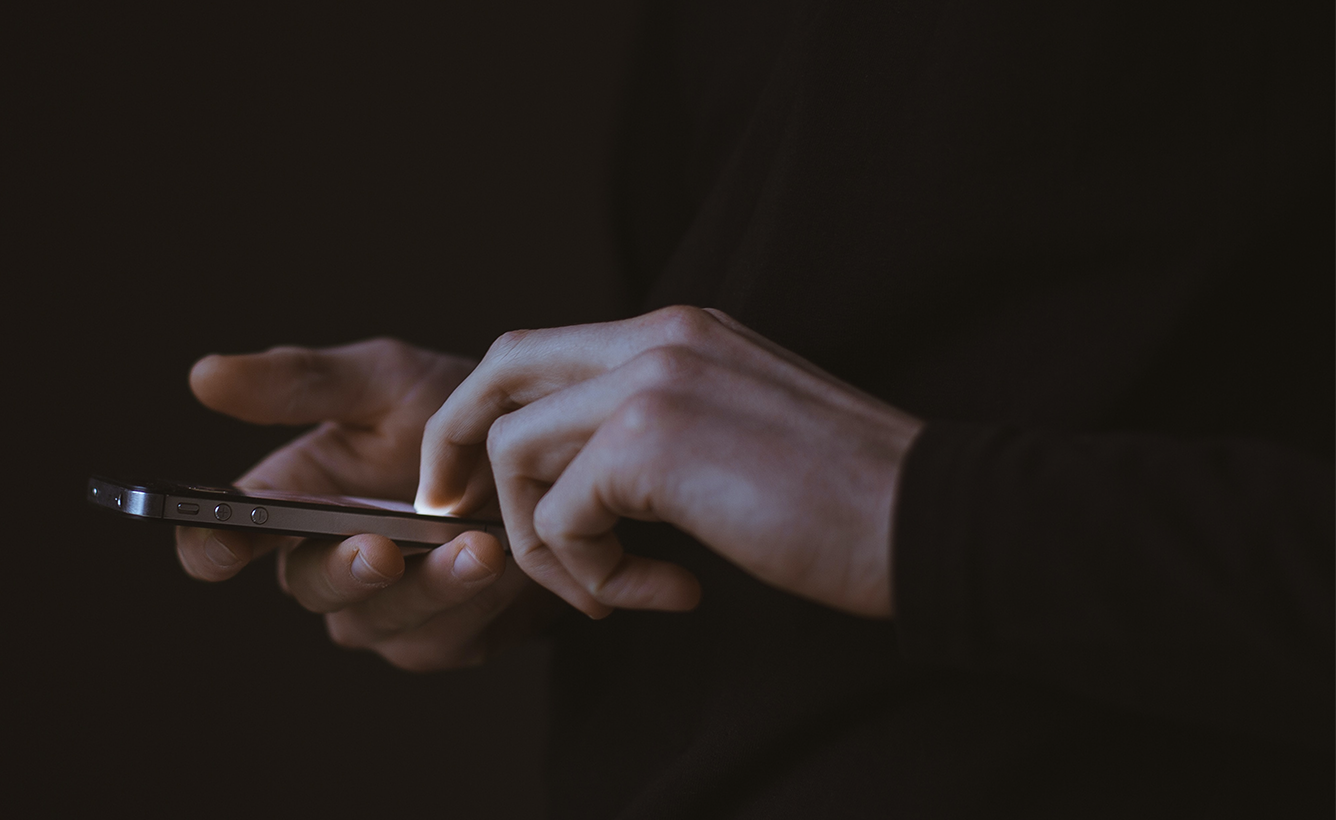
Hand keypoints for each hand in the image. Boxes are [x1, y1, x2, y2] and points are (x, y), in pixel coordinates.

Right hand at [176, 338, 562, 669]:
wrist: (549, 456)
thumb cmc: (453, 412)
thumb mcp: (383, 380)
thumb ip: (300, 383)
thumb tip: (204, 375)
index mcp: (290, 502)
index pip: (224, 539)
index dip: (212, 546)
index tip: (224, 541)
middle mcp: (324, 563)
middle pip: (307, 587)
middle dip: (343, 570)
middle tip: (380, 549)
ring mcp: (381, 610)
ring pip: (378, 620)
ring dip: (428, 588)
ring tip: (477, 546)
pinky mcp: (440, 640)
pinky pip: (443, 636)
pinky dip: (475, 601)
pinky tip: (507, 563)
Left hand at [416, 306, 922, 618]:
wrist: (930, 519)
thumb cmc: (846, 499)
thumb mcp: (736, 432)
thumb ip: (658, 429)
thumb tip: (579, 479)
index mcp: (679, 330)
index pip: (539, 350)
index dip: (488, 415)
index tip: (473, 482)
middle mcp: (658, 336)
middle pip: (499, 371)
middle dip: (456, 446)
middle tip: (452, 514)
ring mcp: (651, 380)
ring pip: (516, 451)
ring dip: (543, 541)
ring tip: (607, 590)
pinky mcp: (650, 442)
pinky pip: (562, 516)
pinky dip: (589, 574)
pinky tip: (660, 593)